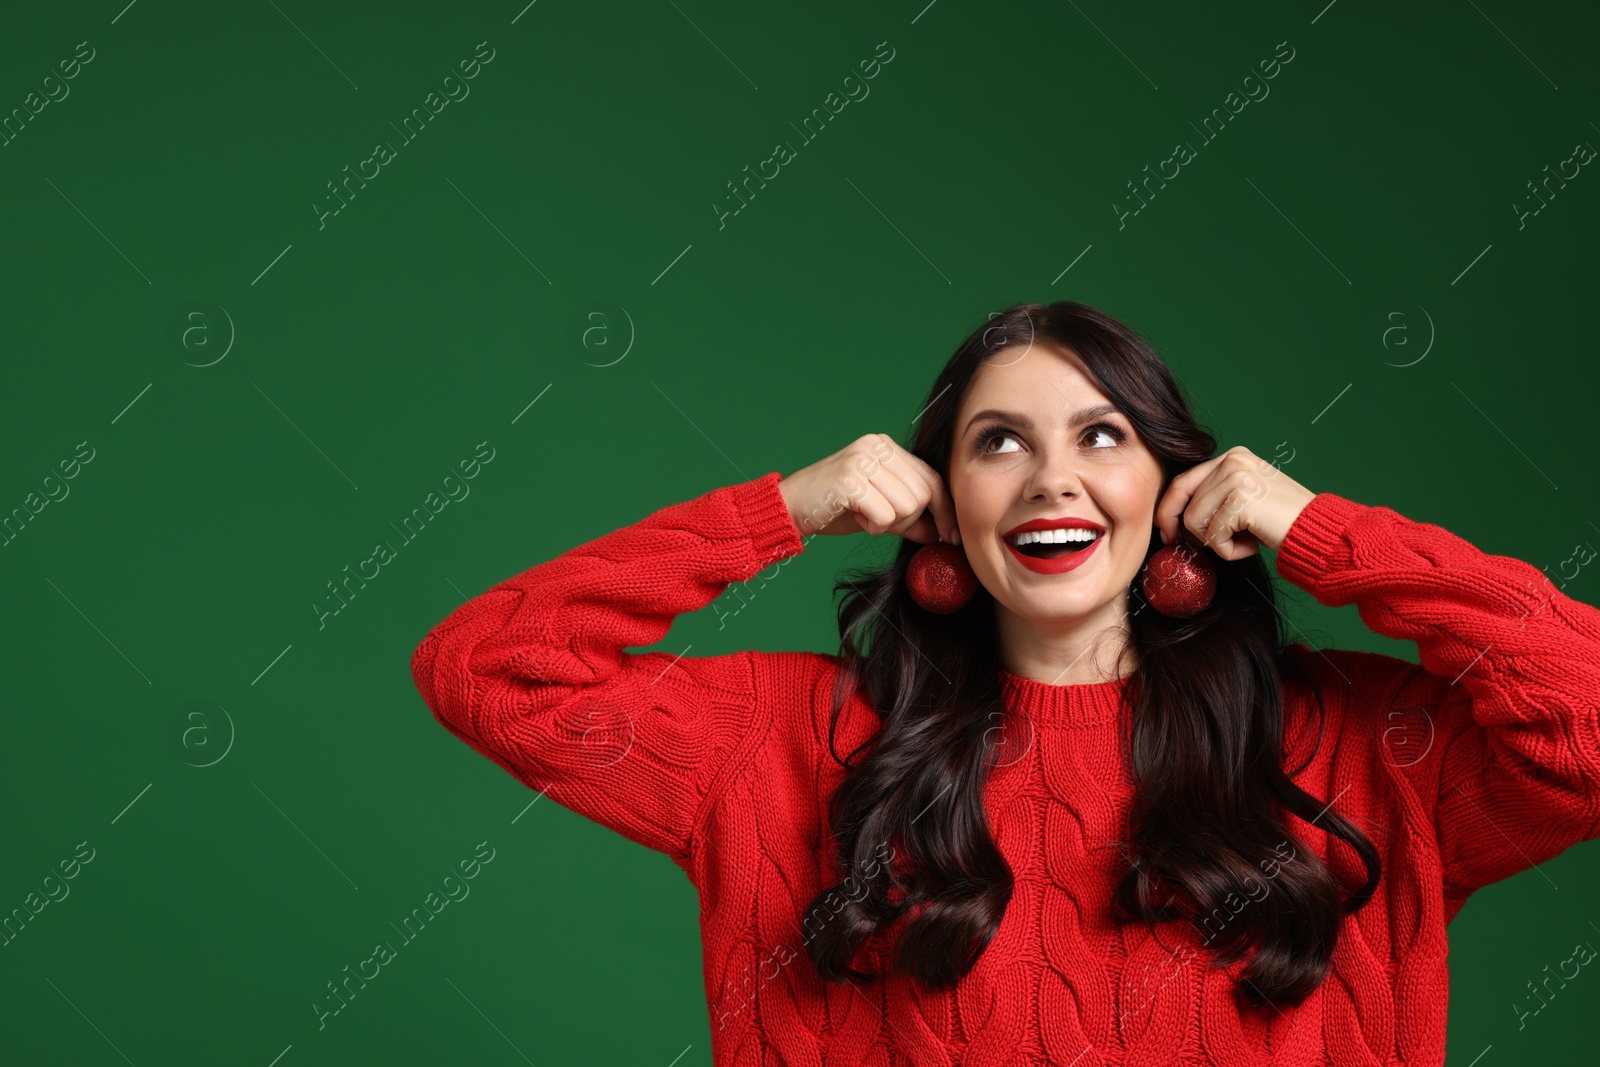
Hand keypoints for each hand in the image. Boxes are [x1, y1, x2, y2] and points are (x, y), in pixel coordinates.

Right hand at [778, 433, 956, 543]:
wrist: (790, 508)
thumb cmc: (835, 508)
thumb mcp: (880, 509)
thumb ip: (912, 517)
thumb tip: (944, 533)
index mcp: (886, 447)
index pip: (932, 477)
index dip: (945, 509)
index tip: (950, 536)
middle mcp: (877, 446)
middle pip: (923, 494)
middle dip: (910, 520)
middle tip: (881, 523)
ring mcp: (863, 459)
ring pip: (908, 505)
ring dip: (889, 523)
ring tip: (865, 517)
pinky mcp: (851, 478)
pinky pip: (886, 515)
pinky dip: (874, 526)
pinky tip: (855, 518)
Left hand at [1154, 446, 1316, 559]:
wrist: (1318, 531)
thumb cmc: (1282, 521)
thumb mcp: (1246, 497)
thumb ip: (1216, 496)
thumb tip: (1175, 517)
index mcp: (1232, 457)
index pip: (1184, 481)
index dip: (1170, 509)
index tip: (1168, 532)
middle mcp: (1233, 461)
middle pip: (1183, 499)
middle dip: (1181, 528)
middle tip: (1188, 547)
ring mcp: (1237, 477)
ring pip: (1195, 521)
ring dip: (1216, 542)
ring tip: (1245, 541)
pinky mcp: (1241, 499)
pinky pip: (1214, 536)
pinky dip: (1229, 551)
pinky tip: (1253, 545)